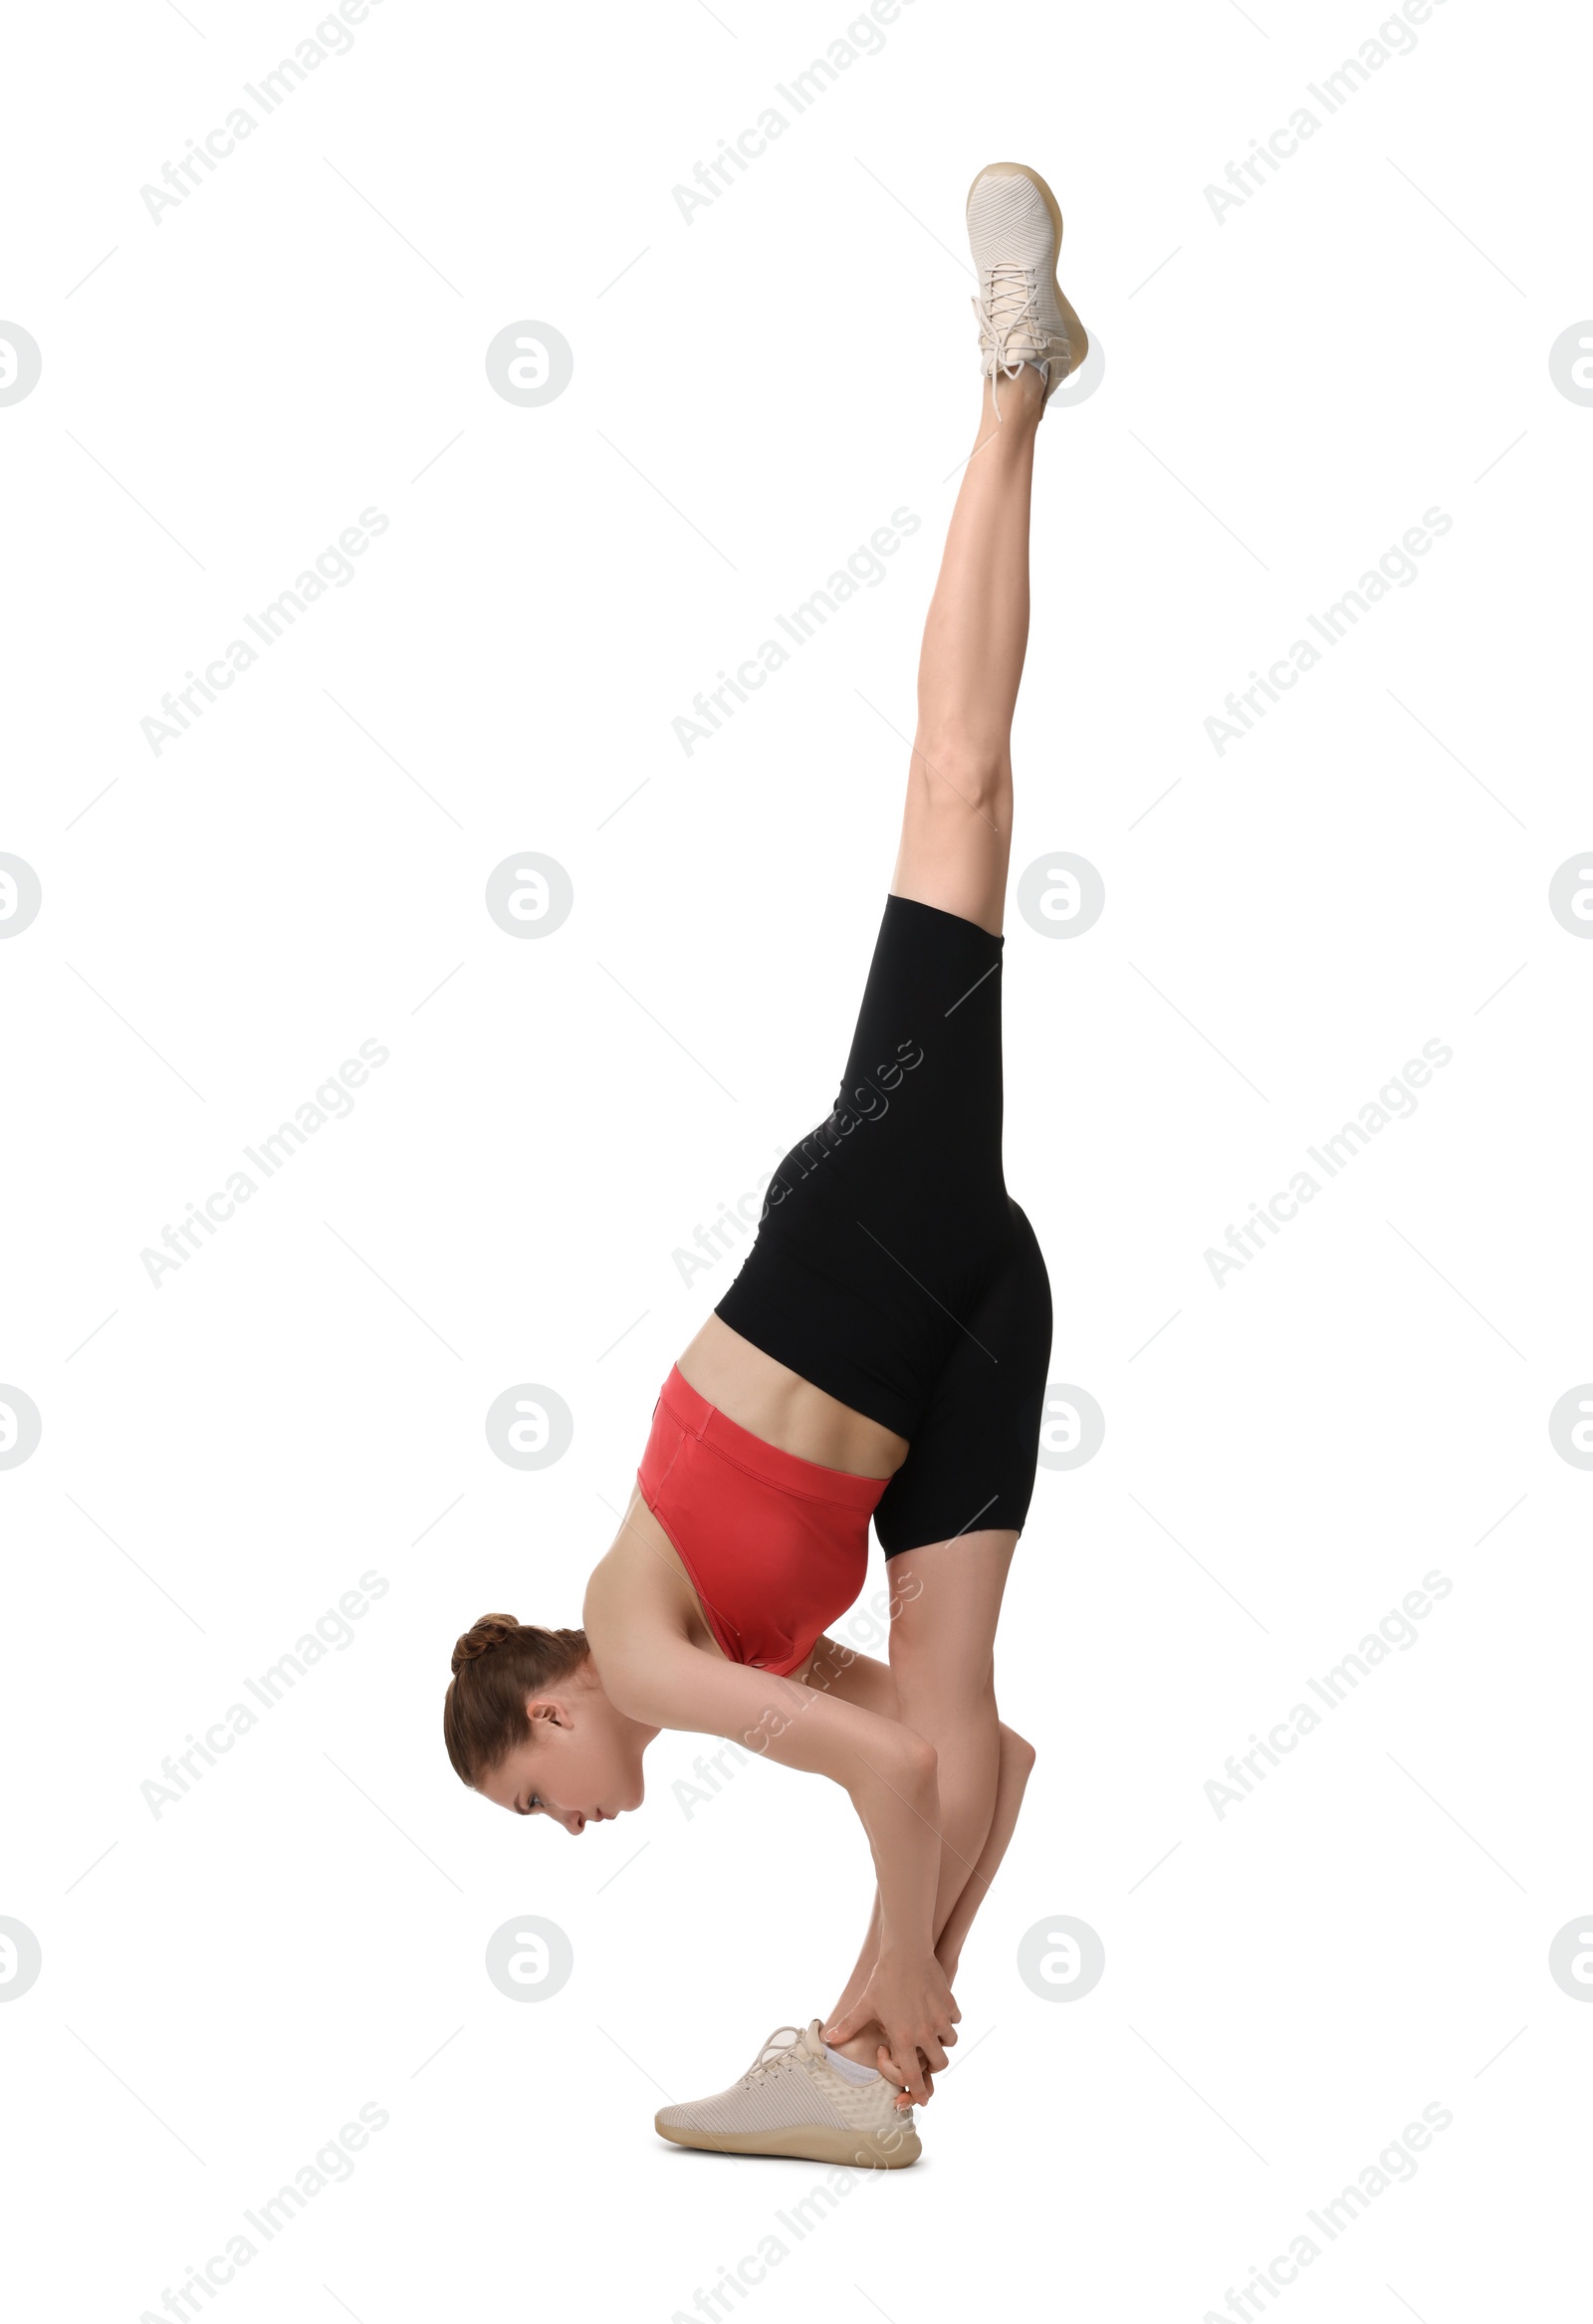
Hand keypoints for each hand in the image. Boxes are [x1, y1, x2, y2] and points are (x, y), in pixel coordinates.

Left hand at [823, 1953, 958, 2105]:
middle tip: (922, 2054)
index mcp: (904, 2038)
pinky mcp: (950, 2005)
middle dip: (932, 2064)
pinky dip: (948, 2021)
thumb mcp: (865, 2005)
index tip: (923, 2100)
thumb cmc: (883, 1979)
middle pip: (939, 2065)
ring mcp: (940, 2019)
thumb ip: (849, 2025)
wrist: (906, 1952)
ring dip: (941, 2041)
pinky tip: (935, 2011)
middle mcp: (925, 2033)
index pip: (914, 2076)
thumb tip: (828, 2038)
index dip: (918, 2092)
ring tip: (929, 2031)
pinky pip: (955, 2021)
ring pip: (949, 2043)